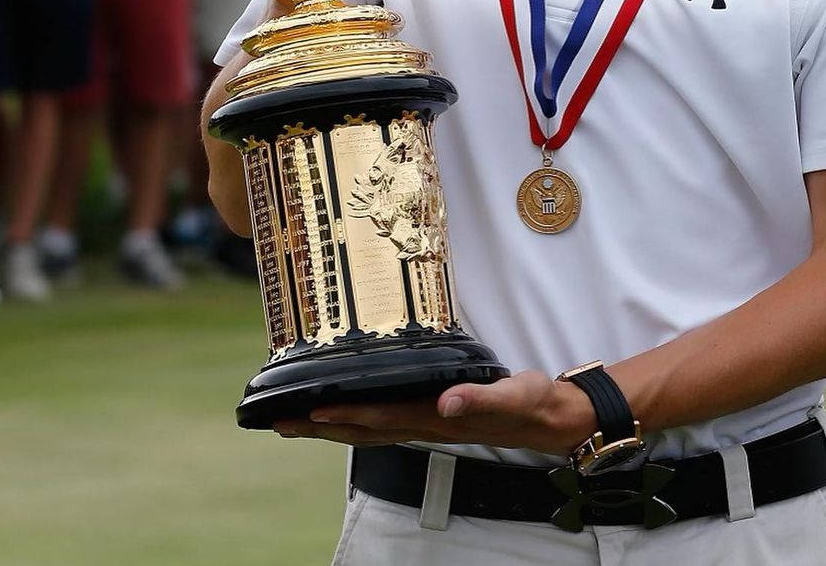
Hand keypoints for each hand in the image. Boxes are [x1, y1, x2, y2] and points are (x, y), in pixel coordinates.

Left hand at [272, 370, 595, 454]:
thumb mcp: (512, 395)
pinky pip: (383, 421)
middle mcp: (424, 424)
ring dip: (330, 427)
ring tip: (295, 421)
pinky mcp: (430, 416)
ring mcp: (425, 424)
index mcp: (437, 418)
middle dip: (320, 427)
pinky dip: (356, 418)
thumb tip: (446, 403)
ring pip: (368, 429)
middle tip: (278, 421)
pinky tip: (342, 410)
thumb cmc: (529, 403)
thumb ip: (479, 397)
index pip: (381, 417)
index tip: (310, 411)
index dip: (345, 415)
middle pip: (362, 429)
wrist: (546, 418)